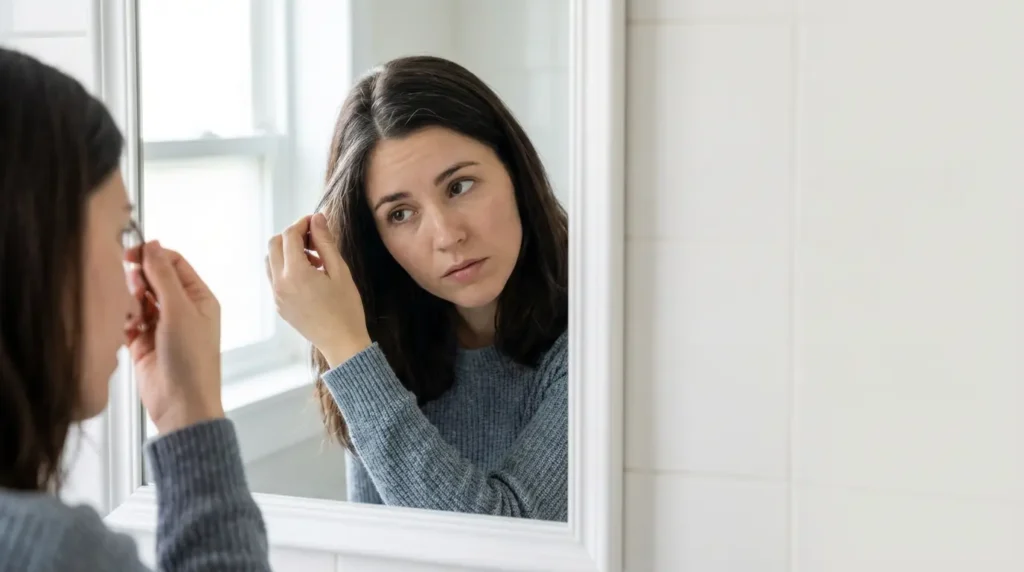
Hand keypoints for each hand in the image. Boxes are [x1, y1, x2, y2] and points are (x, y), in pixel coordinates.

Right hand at [125, 241, 223, 433]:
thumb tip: (154, 245)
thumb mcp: (180, 311)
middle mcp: (182, 309)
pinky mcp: (143, 341)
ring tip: (136, 316)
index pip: (175, 263)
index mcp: (200, 298)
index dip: (153, 256)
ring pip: (138, 298)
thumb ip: (164, 276)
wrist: (180, 403)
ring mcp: (162, 325)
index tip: (131, 255)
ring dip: (132, 301)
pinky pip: (128, 319)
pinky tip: (130, 329)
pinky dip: (125, 320)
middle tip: (136, 290)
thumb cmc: (191, 361)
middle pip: (154, 278)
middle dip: (140, 280)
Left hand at [266, 213, 370, 367]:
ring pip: (271, 261)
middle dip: (292, 236)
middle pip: (274, 244)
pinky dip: (287, 268)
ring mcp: (276, 296)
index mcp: (296, 273)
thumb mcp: (340, 271)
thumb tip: (317, 218)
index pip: (289, 236)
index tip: (317, 222)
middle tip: (314, 241)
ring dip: (287, 252)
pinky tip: (310, 277)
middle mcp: (280, 283)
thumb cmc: (346, 308)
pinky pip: (275, 278)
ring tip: (313, 260)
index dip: (302, 223)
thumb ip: (325, 242)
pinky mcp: (279, 305)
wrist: (341, 343)